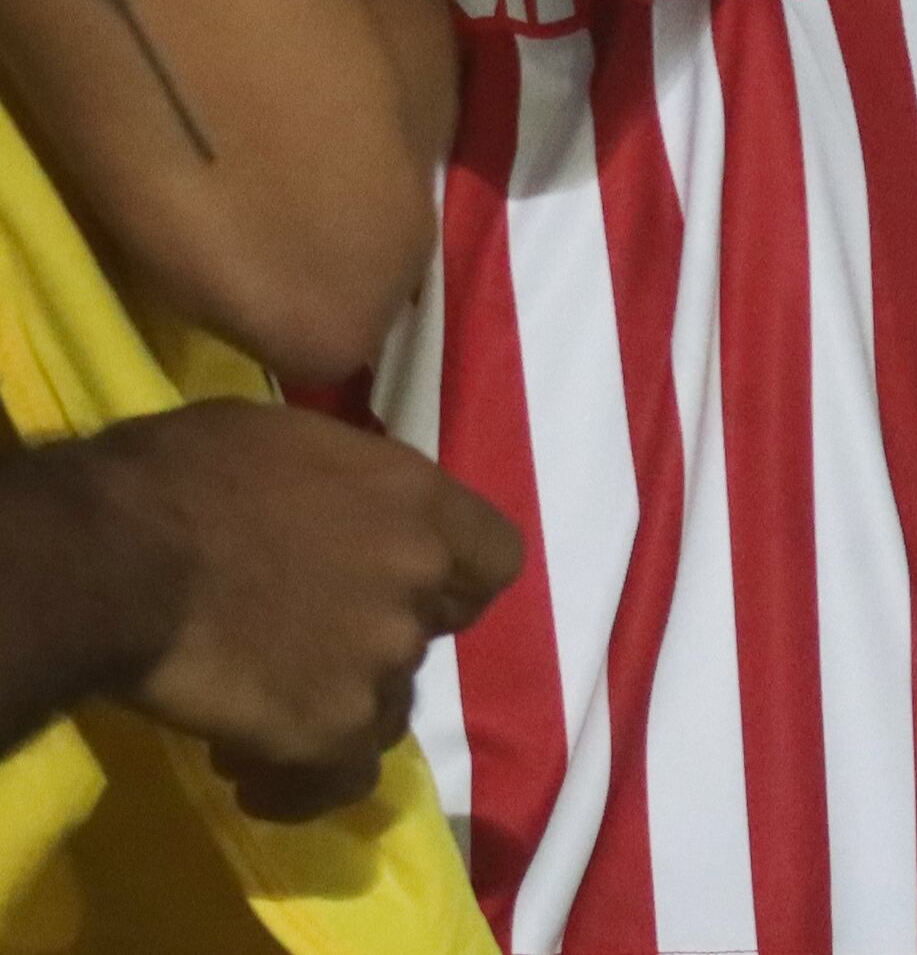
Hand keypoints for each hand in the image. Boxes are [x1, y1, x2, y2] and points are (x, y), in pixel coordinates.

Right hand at [75, 400, 522, 822]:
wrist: (112, 558)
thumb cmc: (178, 476)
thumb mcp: (286, 442)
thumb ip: (342, 488)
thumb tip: (335, 511)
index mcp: (418, 501)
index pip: (494, 558)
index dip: (451, 581)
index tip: (401, 586)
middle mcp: (419, 581)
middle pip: (427, 632)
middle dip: (371, 640)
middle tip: (300, 643)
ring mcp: (381, 660)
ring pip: (387, 706)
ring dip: (336, 708)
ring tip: (262, 706)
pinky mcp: (329, 729)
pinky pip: (340, 778)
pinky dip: (304, 785)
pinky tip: (255, 775)